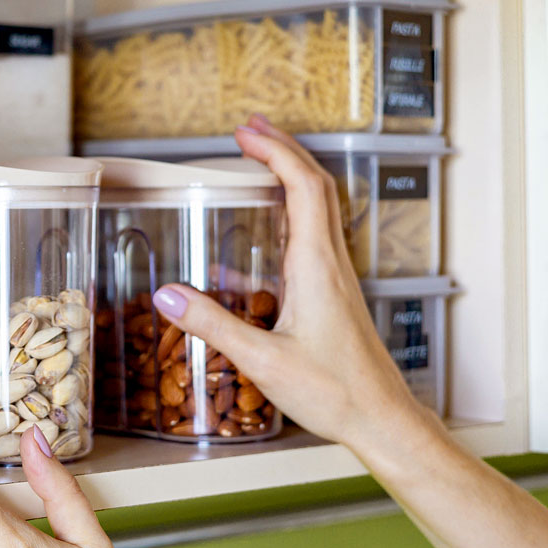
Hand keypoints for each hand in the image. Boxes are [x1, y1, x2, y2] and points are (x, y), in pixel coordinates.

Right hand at [152, 114, 425, 447]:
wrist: (381, 419)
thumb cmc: (334, 392)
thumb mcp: (262, 361)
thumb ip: (213, 325)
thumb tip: (166, 295)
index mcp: (317, 265)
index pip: (302, 186)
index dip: (274, 151)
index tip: (244, 133)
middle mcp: (332, 262)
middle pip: (316, 184)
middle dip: (284, 148)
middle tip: (249, 129)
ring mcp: (336, 276)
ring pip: (320, 207)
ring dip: (291, 175)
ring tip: (258, 161)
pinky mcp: (334, 293)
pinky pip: (313, 238)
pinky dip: (289, 216)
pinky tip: (256, 241)